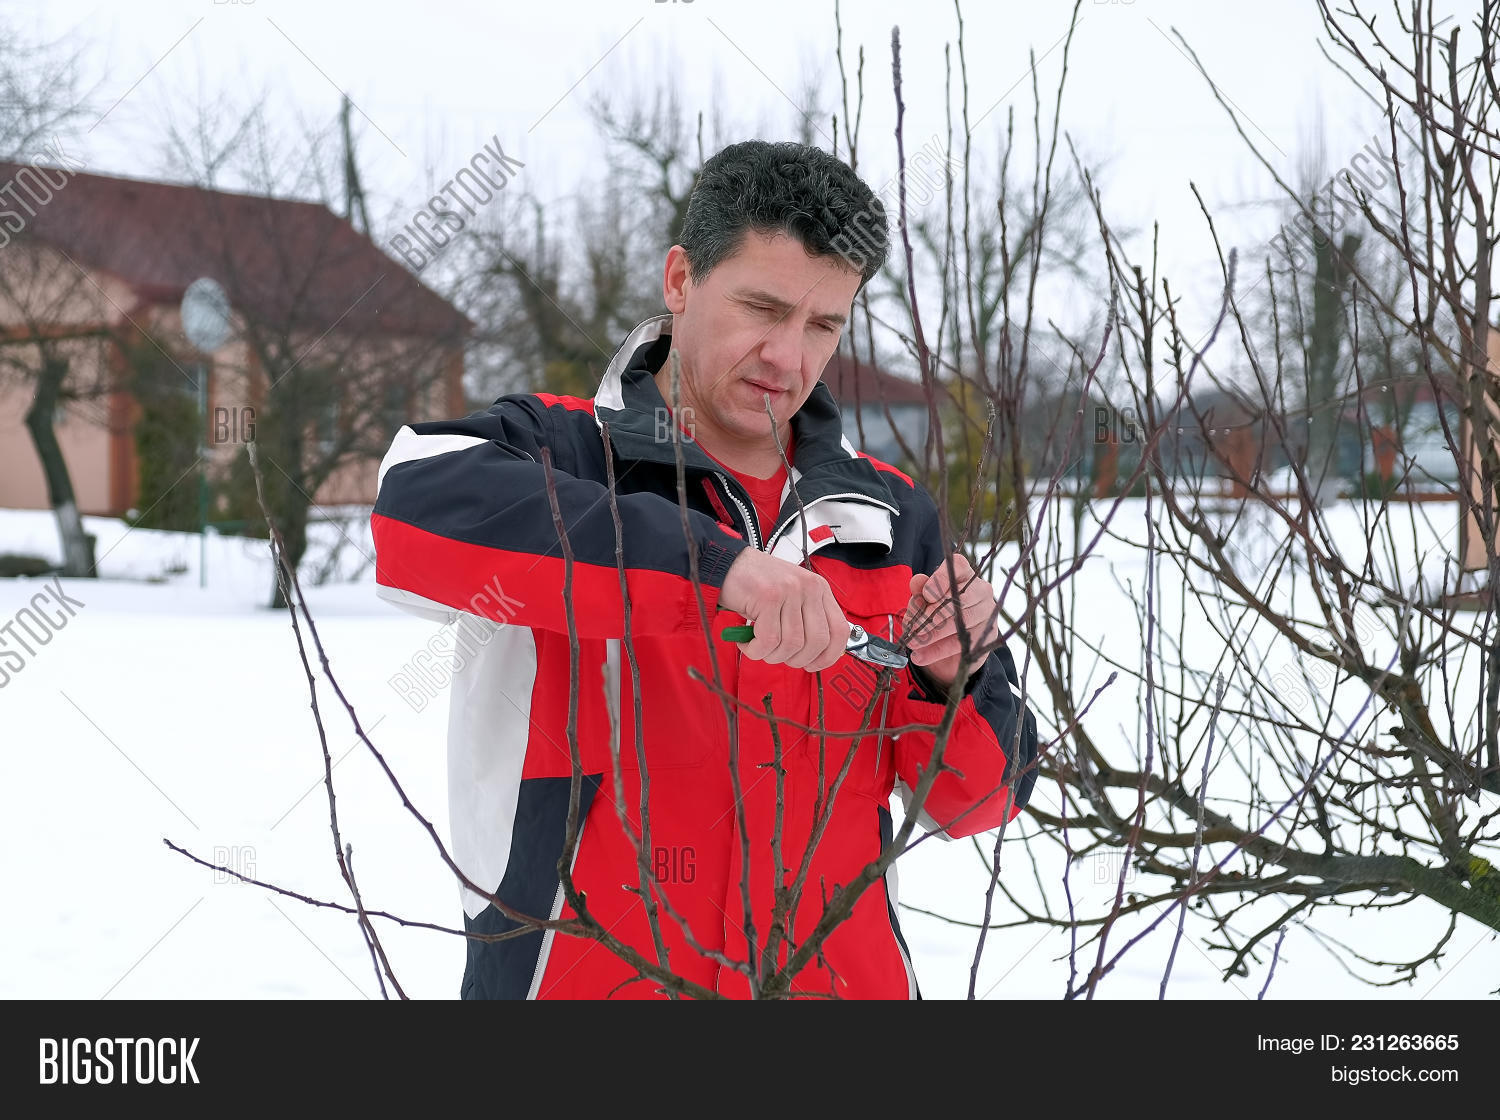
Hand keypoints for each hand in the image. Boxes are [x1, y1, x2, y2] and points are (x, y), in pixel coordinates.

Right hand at [719, 549, 849, 671]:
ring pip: (791, 644)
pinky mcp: (768, 598)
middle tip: (779, 656)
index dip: (829, 655)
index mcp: (819, 588)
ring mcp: (789, 591)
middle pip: (817, 641)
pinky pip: (768, 641)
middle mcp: (808, 588)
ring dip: (772, 654)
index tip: (813, 665)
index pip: (839, 630)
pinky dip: (756, 650)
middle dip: (797, 659)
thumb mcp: (791, 597)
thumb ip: (807, 620)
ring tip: (757, 645)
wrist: (726, 564)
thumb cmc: (756, 585)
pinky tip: (747, 642)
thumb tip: (817, 656)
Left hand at [902, 552, 999, 687]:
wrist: (950, 643)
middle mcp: (980, 589)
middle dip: (932, 614)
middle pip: (958, 598)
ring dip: (933, 635)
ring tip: (912, 643)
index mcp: (964, 574)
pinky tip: (920, 656)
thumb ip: (919, 592)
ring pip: (960, 622)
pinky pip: (961, 643)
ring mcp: (986, 612)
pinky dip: (937, 651)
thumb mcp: (922, 602)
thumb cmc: (935, 612)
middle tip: (913, 628)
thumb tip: (917, 581)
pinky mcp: (986, 635)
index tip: (926, 595)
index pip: (958, 566)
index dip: (941, 579)